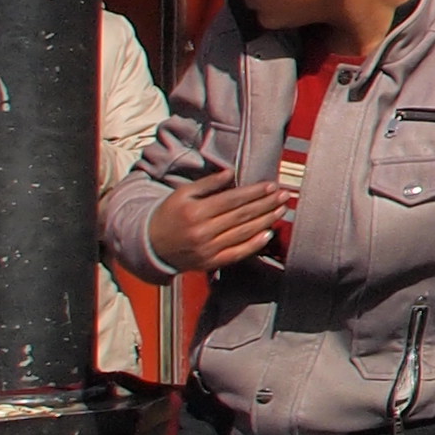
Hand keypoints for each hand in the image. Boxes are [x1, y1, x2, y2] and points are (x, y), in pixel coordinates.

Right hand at [146, 167, 292, 272]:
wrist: (150, 245)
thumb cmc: (169, 214)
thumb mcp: (182, 194)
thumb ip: (208, 183)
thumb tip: (231, 172)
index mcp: (195, 212)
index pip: (232, 200)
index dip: (254, 192)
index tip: (272, 185)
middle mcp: (202, 231)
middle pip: (241, 216)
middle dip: (266, 204)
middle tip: (285, 195)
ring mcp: (207, 249)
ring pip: (243, 233)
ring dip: (266, 221)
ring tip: (281, 210)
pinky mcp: (209, 262)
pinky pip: (236, 254)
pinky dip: (254, 245)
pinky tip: (268, 234)